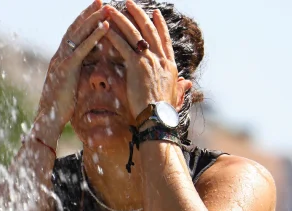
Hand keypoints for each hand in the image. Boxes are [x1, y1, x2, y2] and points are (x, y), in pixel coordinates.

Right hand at [34, 1, 109, 141]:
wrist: (49, 118)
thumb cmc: (61, 106)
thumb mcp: (70, 84)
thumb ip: (76, 72)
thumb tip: (86, 66)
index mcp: (62, 58)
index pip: (74, 35)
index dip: (84, 21)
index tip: (96, 10)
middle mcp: (60, 55)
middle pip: (76, 29)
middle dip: (88, 14)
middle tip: (101, 0)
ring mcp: (62, 60)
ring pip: (79, 34)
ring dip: (93, 19)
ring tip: (106, 8)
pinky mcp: (67, 68)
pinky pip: (83, 48)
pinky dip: (94, 36)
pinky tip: (105, 26)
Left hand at [104, 1, 179, 118]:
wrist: (158, 118)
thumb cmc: (165, 112)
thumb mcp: (175, 96)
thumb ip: (180, 87)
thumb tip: (187, 84)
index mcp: (170, 65)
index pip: (165, 39)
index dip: (160, 25)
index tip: (155, 13)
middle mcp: (161, 59)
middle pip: (149, 30)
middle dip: (138, 14)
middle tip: (129, 2)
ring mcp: (149, 60)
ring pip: (134, 33)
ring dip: (121, 19)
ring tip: (111, 9)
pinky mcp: (136, 66)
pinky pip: (123, 46)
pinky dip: (113, 35)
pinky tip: (104, 27)